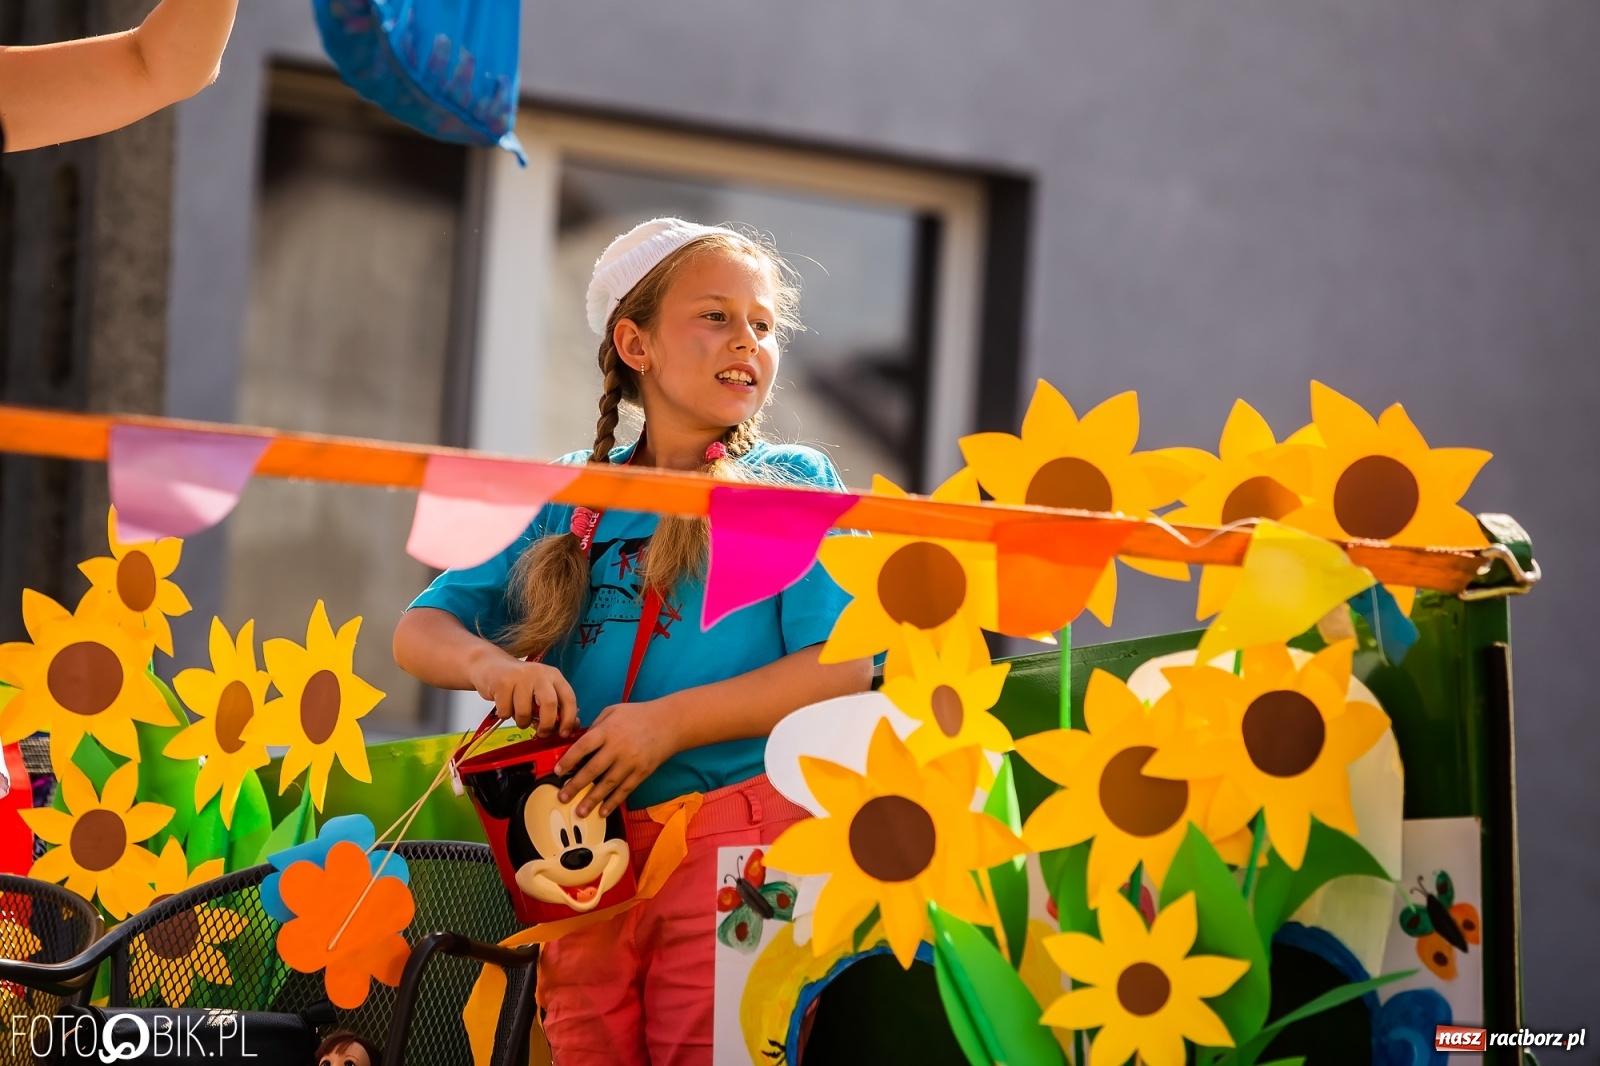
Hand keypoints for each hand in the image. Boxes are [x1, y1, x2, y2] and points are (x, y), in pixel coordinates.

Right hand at [468, 651, 578, 735]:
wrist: (490, 665)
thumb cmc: (518, 683)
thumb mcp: (540, 691)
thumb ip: (556, 707)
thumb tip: (571, 726)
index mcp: (554, 675)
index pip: (569, 698)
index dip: (568, 719)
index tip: (564, 734)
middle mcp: (539, 673)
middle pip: (550, 704)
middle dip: (547, 725)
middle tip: (541, 733)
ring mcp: (520, 676)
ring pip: (525, 712)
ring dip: (522, 722)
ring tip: (519, 716)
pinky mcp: (502, 682)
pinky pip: (506, 711)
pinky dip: (505, 715)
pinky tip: (504, 705)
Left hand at [553, 699, 681, 817]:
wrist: (669, 723)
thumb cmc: (638, 715)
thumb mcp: (613, 711)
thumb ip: (595, 726)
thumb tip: (578, 743)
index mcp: (608, 730)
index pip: (584, 746)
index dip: (569, 760)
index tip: (557, 771)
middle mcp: (618, 747)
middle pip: (593, 769)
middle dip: (576, 785)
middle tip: (562, 797)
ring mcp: (631, 762)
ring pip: (608, 784)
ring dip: (592, 799)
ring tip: (579, 812)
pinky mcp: (642, 773)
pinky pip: (625, 790)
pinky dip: (613, 802)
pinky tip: (602, 812)